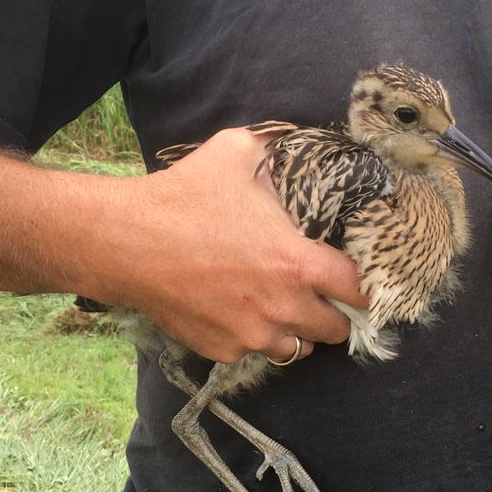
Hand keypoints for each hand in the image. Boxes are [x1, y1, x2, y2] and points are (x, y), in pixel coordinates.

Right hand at [111, 127, 367, 362]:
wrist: (125, 242)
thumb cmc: (183, 196)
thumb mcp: (237, 153)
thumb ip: (277, 149)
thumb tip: (297, 139)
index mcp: (298, 263)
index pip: (360, 290)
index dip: (367, 286)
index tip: (364, 282)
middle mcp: (283, 307)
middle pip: (337, 329)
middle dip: (335, 313)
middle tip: (323, 295)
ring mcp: (252, 335)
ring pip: (298, 348)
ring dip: (298, 331)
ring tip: (283, 306)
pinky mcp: (223, 350)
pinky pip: (253, 352)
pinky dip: (254, 338)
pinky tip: (239, 312)